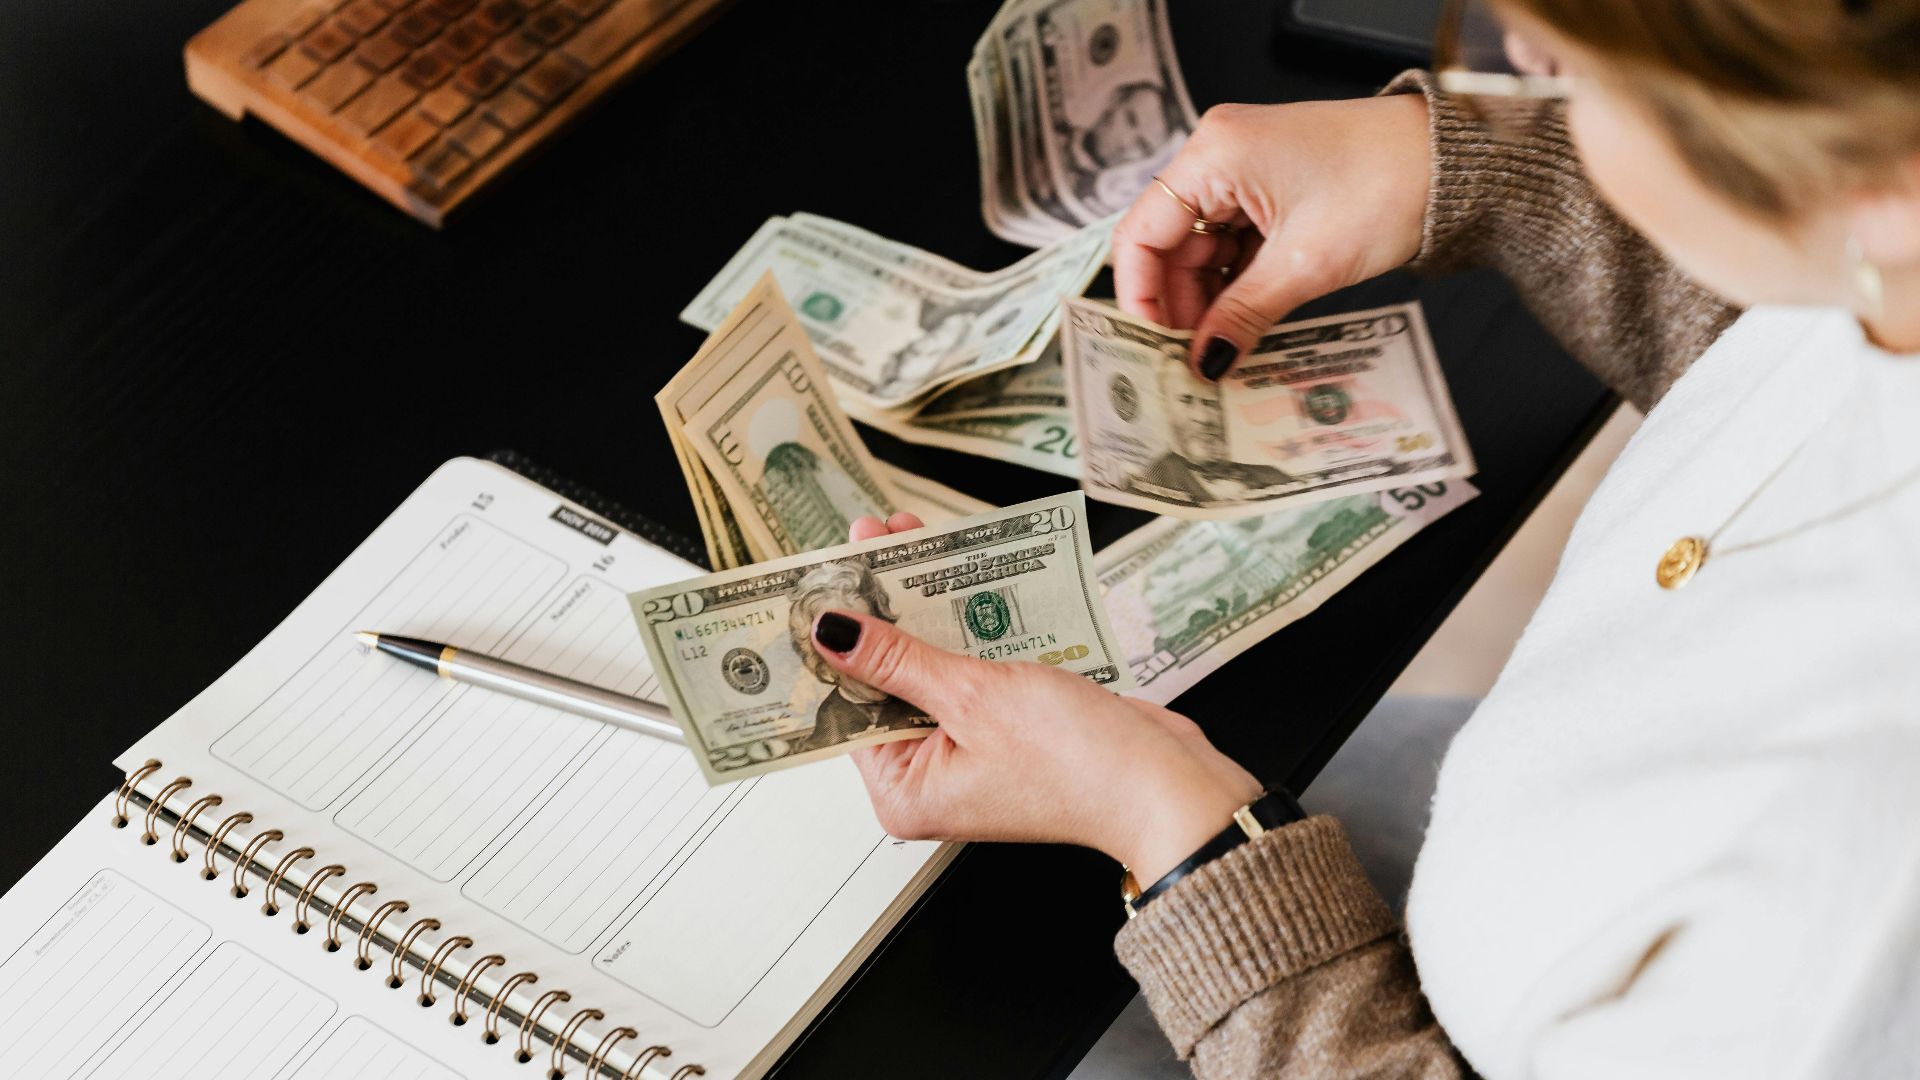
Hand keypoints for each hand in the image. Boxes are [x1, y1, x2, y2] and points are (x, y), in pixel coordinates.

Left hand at [836, 514, 1260, 883]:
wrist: (1166, 783)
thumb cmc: (1079, 763)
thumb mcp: (973, 697)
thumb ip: (898, 659)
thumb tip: (832, 631)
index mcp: (905, 792)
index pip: (845, 703)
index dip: (834, 635)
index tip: (823, 576)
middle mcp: (930, 778)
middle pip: (883, 680)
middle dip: (879, 609)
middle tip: (871, 541)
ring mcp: (970, 753)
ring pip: (928, 667)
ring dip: (921, 607)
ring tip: (909, 540)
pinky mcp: (1008, 729)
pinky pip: (969, 669)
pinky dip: (964, 626)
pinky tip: (955, 576)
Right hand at [1112, 94, 1432, 378]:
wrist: (1455, 161)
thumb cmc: (1388, 185)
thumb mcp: (1305, 265)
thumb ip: (1241, 316)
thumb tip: (1203, 363)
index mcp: (1213, 154)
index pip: (1141, 234)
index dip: (1140, 296)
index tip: (1153, 346)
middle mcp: (1218, 153)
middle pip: (1168, 244)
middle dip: (1180, 305)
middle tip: (1193, 361)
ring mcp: (1244, 168)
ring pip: (1202, 248)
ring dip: (1212, 299)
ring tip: (1225, 349)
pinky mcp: (1271, 185)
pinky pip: (1234, 241)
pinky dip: (1238, 282)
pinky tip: (1246, 321)